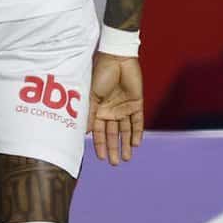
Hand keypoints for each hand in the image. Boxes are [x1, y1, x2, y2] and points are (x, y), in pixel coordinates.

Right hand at [88, 52, 143, 166]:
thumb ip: (90, 114)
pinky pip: (137, 121)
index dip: (100, 145)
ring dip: (126, 144)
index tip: (101, 158)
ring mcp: (124, 108)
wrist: (116, 59)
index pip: (99, 132)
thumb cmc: (100, 75)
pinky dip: (137, 132)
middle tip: (115, 163)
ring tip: (126, 158)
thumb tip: (85, 133)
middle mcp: (111, 112)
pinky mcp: (137, 104)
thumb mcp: (92, 96)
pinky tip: (136, 144)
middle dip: (113, 148)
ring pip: (125, 130)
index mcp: (98, 110)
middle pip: (112, 134)